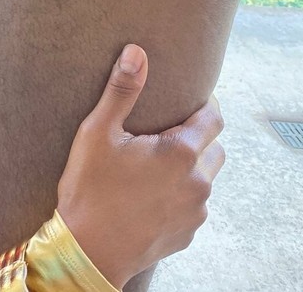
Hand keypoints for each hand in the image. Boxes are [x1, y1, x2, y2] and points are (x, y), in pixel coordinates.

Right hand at [56, 45, 224, 288]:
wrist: (87, 250)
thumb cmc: (89, 188)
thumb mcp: (97, 132)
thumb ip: (122, 90)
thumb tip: (136, 52)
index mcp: (180, 152)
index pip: (214, 118)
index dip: (205, 105)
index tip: (190, 100)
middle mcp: (198, 181)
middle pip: (215, 147)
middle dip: (199, 137)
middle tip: (165, 135)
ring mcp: (196, 211)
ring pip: (206, 178)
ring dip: (191, 168)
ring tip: (157, 166)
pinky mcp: (188, 233)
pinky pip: (194, 206)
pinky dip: (181, 196)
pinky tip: (151, 195)